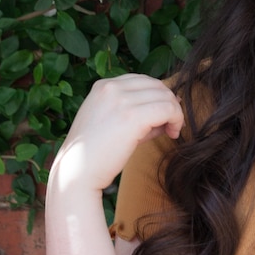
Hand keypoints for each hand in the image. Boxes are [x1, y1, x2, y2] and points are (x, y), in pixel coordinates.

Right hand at [50, 73, 183, 192]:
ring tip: (172, 130)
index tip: (164, 114)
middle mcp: (111, 87)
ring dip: (175, 113)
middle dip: (169, 103)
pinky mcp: (132, 116)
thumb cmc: (95, 153)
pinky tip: (173, 133)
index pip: (143, 81)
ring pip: (166, 96)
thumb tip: (170, 109)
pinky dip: (177, 119)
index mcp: (103, 86)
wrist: (76, 173)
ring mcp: (121, 100)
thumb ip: (137, 111)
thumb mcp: (112, 122)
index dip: (158, 96)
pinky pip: (168, 109)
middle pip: (157, 85)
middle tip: (172, 124)